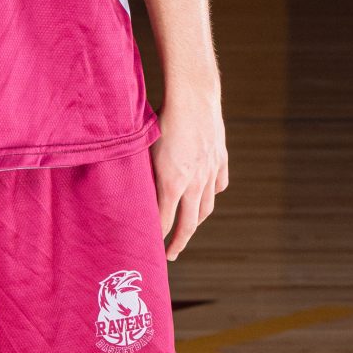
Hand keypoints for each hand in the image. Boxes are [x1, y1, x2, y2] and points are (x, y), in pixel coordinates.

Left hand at [151, 95, 227, 258]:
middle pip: (188, 224)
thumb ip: (142, 174)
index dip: (157, 238)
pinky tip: (206, 197)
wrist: (193, 96)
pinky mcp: (220, 160)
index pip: (164, 222)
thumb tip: (131, 194)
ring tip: (188, 230)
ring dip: (196, 222)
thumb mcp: (144, 148)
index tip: (149, 247)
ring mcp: (210, 172)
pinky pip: (219, 185)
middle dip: (178, 243)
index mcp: (172, 183)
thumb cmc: (162, 119)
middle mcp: (195, 183)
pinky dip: (212, 195)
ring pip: (206, 208)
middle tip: (170, 256)